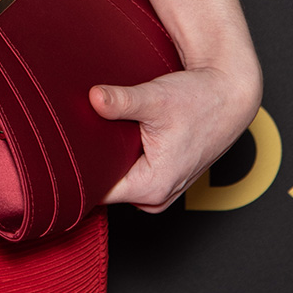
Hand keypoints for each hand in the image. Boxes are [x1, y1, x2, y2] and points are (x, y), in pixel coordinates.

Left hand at [91, 58, 262, 213]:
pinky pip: (132, 174)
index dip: (78, 169)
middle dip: (92, 162)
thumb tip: (94, 97)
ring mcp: (162, 190)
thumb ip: (122, 101)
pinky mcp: (164, 178)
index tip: (63, 147)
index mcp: (152, 187)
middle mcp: (158, 196)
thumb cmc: (198, 100)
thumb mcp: (156, 99)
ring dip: (109, 159)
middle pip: (107, 186)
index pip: (97, 191)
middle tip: (76, 132)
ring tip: (100, 131)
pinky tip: (118, 136)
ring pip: (120, 179)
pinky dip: (124, 157)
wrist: (229, 95)